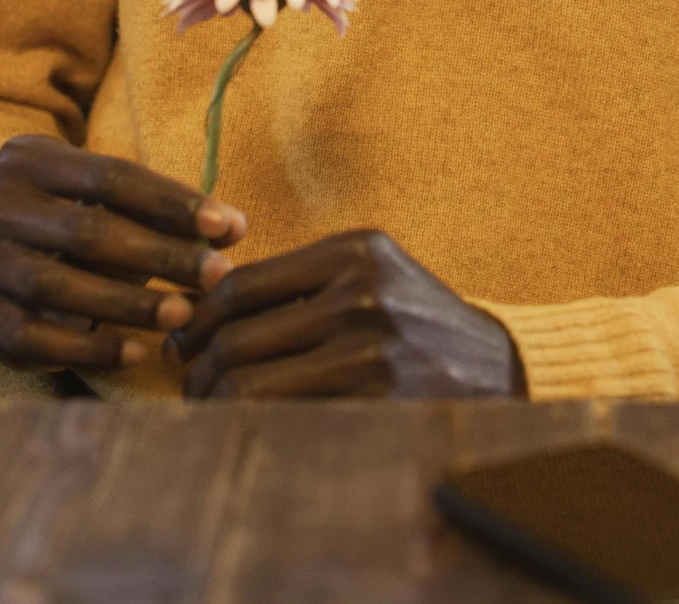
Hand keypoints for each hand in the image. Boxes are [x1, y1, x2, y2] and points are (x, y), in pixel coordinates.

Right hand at [0, 134, 245, 373]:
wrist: (9, 251)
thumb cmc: (83, 215)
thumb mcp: (118, 200)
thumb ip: (172, 211)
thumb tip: (235, 227)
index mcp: (28, 159)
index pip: (111, 177)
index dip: (172, 202)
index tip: (226, 225)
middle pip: (86, 231)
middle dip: (159, 256)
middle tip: (216, 275)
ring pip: (58, 286)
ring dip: (128, 304)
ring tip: (183, 314)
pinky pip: (37, 340)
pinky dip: (90, 349)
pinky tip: (138, 352)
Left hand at [167, 229, 525, 399]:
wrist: (494, 367)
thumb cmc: (413, 322)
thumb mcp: (369, 276)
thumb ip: (301, 281)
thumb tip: (206, 300)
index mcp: (353, 251)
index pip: (242, 286)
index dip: (200, 321)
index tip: (184, 343)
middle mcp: (359, 291)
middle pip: (237, 337)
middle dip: (199, 370)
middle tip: (190, 387)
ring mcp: (368, 347)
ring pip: (249, 383)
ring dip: (215, 404)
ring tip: (210, 411)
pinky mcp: (374, 399)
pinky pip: (282, 417)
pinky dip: (250, 426)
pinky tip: (248, 429)